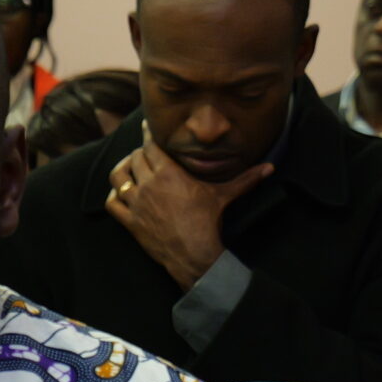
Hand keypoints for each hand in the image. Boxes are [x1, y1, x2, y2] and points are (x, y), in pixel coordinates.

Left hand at [105, 139, 271, 290]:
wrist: (193, 253)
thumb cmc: (208, 221)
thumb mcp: (225, 195)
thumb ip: (246, 179)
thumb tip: (270, 167)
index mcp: (168, 173)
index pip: (151, 145)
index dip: (148, 135)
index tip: (147, 128)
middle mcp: (148, 184)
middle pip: (135, 158)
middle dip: (139, 153)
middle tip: (145, 153)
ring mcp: (136, 203)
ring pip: (118, 176)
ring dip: (122, 169)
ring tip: (129, 168)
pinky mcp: (129, 221)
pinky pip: (111, 203)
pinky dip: (113, 195)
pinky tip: (120, 193)